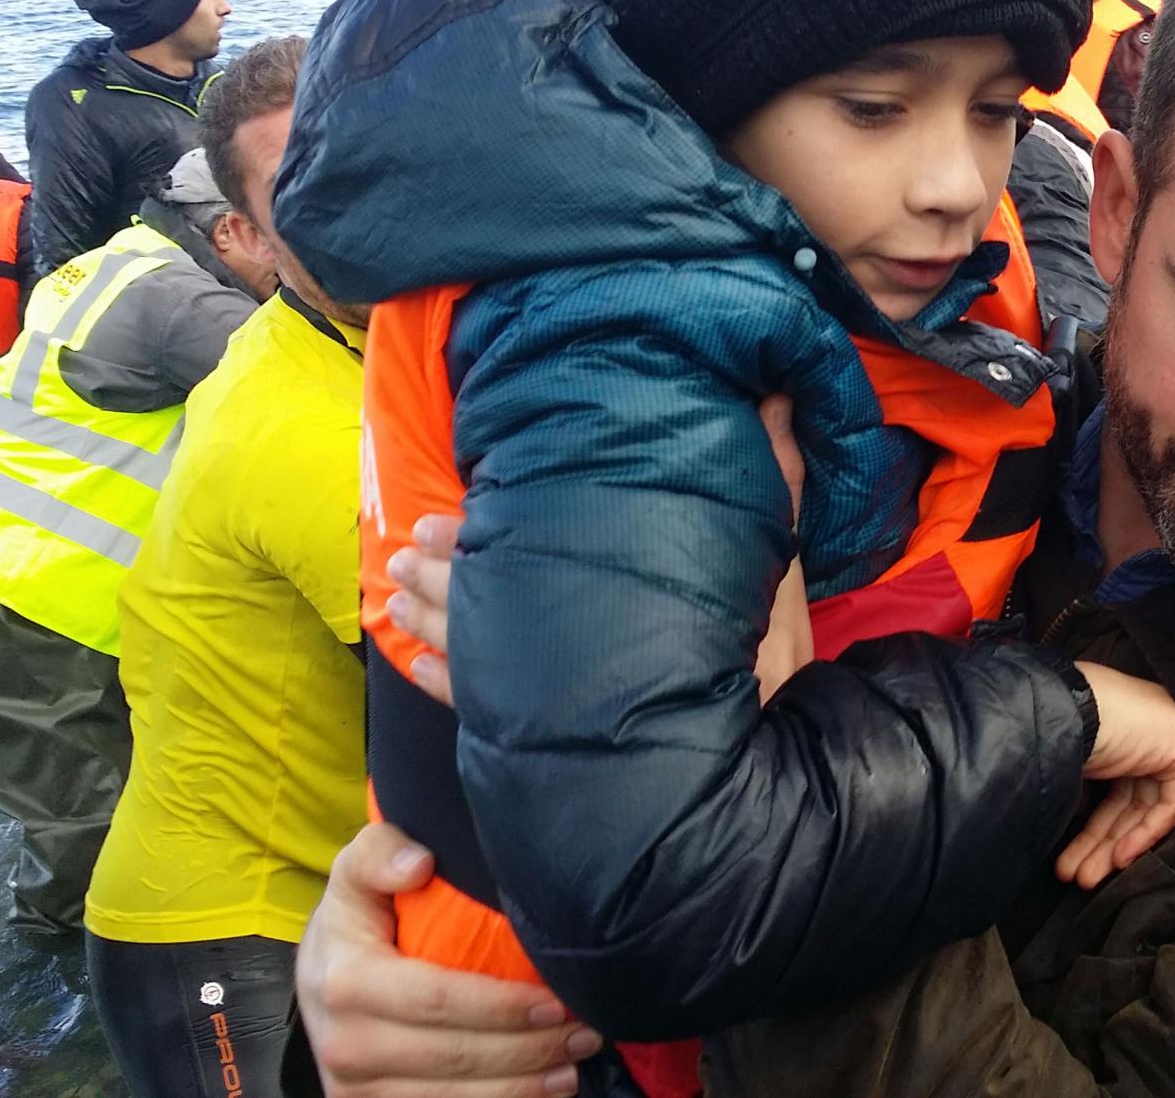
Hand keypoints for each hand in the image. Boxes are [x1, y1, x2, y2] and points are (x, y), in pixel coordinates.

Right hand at [298, 822, 601, 1096]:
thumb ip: (381, 852)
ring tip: (573, 1065)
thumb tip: (419, 864)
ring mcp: (356, 1089)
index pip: (439, 1000)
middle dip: (530, 1050)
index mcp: (348, 983)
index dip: (503, 1007)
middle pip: (456, 1058)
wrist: (316, 979)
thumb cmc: (355, 919)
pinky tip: (538, 1090)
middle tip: (586, 1033)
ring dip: (523, 1087)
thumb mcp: (357, 872)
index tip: (557, 1001)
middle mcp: (347, 1045)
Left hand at [385, 394, 814, 708]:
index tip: (441, 521)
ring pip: (473, 656)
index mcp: (619, 600)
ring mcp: (560, 703)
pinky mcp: (557, 744)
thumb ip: (775, 478)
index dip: (478, 541)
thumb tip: (778, 392)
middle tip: (406, 549)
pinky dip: (444, 685)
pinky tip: (418, 666)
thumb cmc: (772, 667)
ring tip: (395, 596)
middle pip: (489, 607)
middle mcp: (576, 652)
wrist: (762, 781)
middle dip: (442, 577)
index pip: (530, 560)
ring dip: (430, 622)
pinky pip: (480, 713)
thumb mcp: (775, 569)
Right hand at [1055, 663, 1174, 888]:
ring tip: (1084, 877)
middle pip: (1129, 802)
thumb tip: (1074, 826)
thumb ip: (1083, 794)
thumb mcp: (1070, 766)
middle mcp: (1147, 729)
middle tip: (1076, 874)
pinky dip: (1146, 834)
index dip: (1095, 829)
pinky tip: (1117, 857)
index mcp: (1119, 727)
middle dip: (1100, 844)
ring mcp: (1170, 734)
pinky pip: (1171, 803)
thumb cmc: (1056, 728)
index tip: (1072, 858)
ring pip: (1146, 808)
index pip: (1116, 789)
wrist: (1068, 710)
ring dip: (1113, 847)